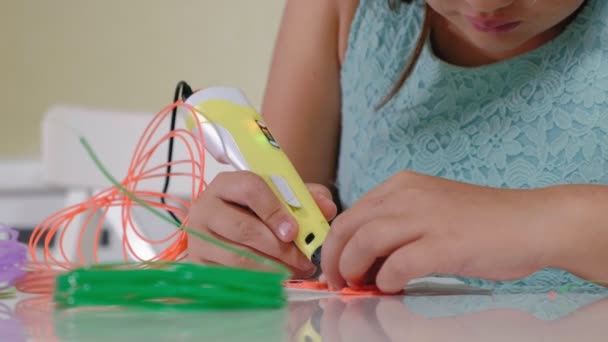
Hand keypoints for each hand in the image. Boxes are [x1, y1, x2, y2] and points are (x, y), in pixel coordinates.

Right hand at [186, 171, 336, 277]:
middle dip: (278, 247)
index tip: (294, 231)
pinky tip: (277, 281)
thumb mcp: (281, 197)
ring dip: (273, 268)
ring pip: (237, 257)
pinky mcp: (198, 264)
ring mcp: (198, 238)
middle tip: (304, 260)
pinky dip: (258, 281)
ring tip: (296, 272)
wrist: (225, 229)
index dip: (275, 210)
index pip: (250, 189)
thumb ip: (307, 198)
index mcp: (227, 184)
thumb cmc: (257, 211)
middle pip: (243, 228)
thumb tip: (327, 208)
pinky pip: (230, 277)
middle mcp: (206, 208)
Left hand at [321, 171, 555, 291]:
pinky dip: (387, 279)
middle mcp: (409, 196)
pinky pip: (399, 264)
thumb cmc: (482, 221)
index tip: (334, 265)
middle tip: (337, 281)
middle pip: (350, 226)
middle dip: (334, 258)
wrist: (531, 221)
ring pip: (366, 242)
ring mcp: (427, 218)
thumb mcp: (430, 210)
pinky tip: (393, 286)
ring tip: (358, 286)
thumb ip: (397, 225)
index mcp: (402, 186)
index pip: (351, 213)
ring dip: (354, 269)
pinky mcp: (446, 244)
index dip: (335, 243)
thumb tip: (365, 258)